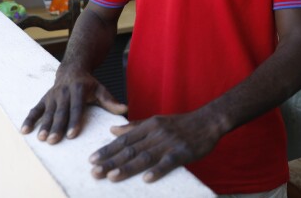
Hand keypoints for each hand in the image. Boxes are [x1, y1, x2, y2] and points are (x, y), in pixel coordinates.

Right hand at [21, 70, 126, 143]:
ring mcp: (53, 96)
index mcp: (79, 90)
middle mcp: (64, 93)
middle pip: (60, 112)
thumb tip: (125, 110)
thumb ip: (110, 101)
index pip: (76, 108)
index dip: (74, 121)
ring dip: (43, 125)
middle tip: (53, 141)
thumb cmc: (89, 84)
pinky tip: (24, 131)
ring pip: (48, 112)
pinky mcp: (44, 98)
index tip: (72, 135)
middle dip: (57, 127)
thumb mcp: (100, 89)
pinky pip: (36, 110)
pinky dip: (29, 119)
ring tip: (41, 138)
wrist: (72, 68)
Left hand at [89, 110, 223, 182]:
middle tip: (94, 171)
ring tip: (111, 176)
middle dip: (110, 161)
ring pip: (144, 156)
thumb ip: (134, 127)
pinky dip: (157, 170)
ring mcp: (169, 142)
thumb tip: (112, 130)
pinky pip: (168, 162)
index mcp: (149, 125)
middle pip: (130, 149)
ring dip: (127, 167)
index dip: (107, 150)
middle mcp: (156, 133)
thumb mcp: (156, 121)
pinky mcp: (183, 151)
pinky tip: (146, 179)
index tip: (91, 159)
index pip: (124, 139)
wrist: (209, 120)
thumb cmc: (181, 123)